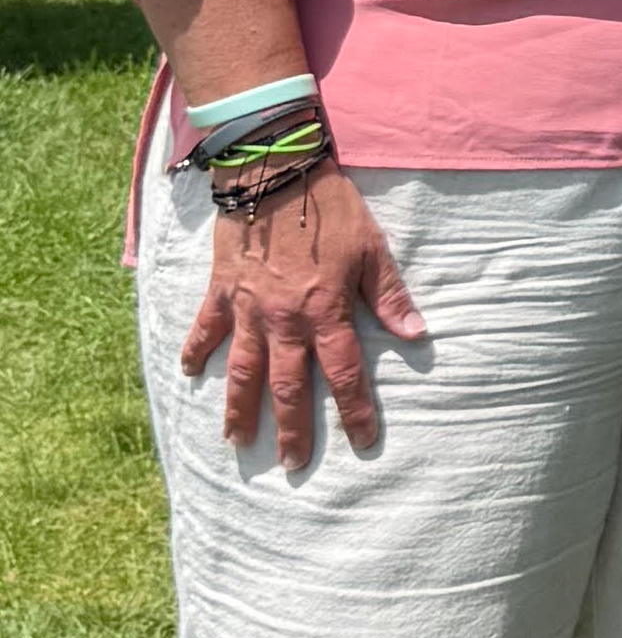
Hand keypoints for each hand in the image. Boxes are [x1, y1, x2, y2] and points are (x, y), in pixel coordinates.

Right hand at [180, 165, 425, 468]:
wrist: (276, 172)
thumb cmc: (331, 209)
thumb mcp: (372, 250)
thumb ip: (389, 297)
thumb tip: (417, 335)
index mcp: (325, 312)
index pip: (345, 374)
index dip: (355, 411)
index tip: (362, 442)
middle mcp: (284, 320)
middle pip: (289, 386)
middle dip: (292, 430)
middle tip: (292, 464)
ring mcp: (248, 309)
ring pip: (242, 371)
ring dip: (239, 408)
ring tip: (237, 442)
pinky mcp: (221, 291)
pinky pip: (205, 330)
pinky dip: (196, 353)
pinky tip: (189, 376)